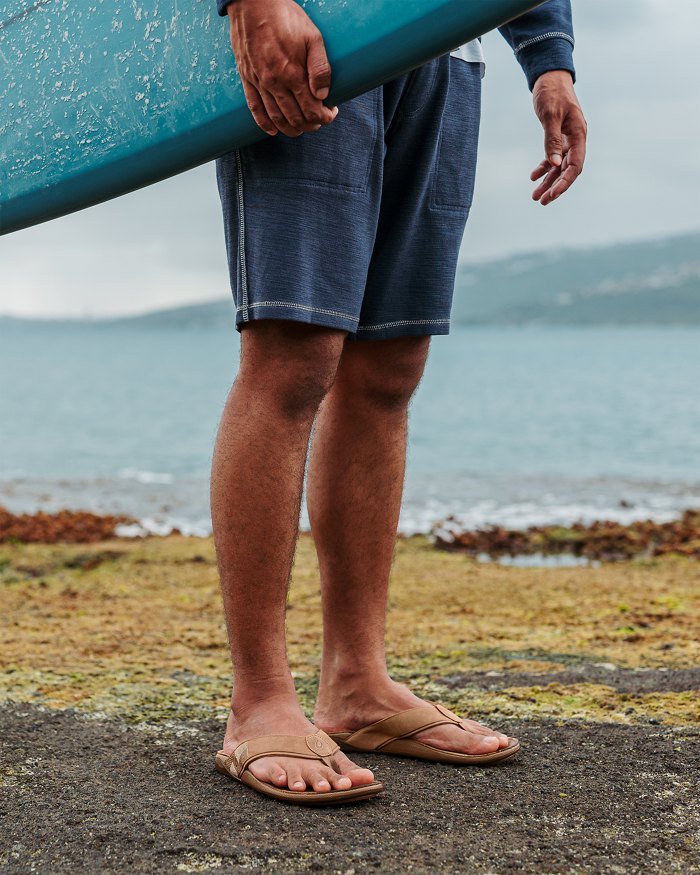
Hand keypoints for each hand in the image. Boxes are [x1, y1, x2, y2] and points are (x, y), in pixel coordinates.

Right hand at [226, 0, 338, 136]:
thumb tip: (323, 95)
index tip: (331, 113)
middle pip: (295, 118)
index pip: (312, 109)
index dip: (325, 117)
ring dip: (291, 129)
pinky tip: (274, 131)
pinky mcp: (247, 79)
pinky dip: (264, 124)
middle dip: (310, 125)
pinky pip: (255, 109)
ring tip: (302, 128)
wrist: (253, 3)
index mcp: (292, 74)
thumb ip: (320, 67)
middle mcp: (275, 83)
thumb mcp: (312, 36)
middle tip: (319, 122)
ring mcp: (259, 82)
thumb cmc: (285, 16)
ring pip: (277, 118)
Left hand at [530, 70, 586, 204]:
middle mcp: (576, 139)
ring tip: (535, 196)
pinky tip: (533, 177)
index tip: (552, 195)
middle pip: (568, 170)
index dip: (564, 182)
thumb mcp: (550, 116)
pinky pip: (553, 157)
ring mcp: (568, 138)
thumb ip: (552, 140)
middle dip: (556, 187)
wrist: (550, 76)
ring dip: (548, 181)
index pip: (575, 165)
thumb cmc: (551, 93)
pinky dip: (544, 167)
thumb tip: (554, 165)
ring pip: (560, 166)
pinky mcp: (559, 136)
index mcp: (579, 134)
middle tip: (542, 201)